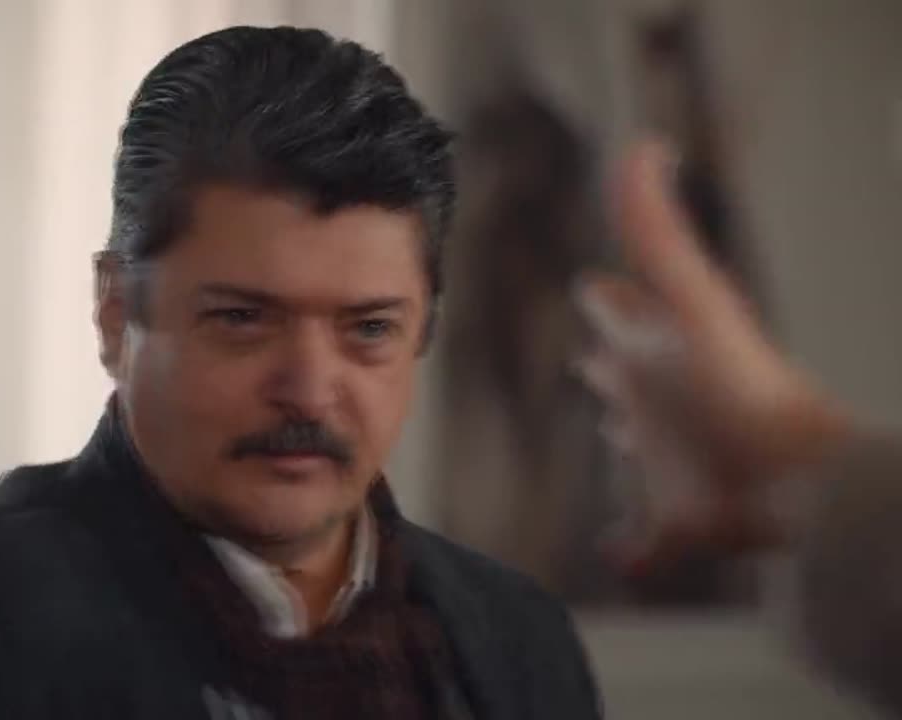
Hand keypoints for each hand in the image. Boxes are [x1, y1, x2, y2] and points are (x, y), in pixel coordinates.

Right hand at [574, 141, 848, 574]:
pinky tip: (616, 556)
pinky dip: (628, 547)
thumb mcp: (689, 297)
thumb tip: (645, 146)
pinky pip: (642, 539)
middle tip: (584, 355)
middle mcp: (661, 401)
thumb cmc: (735, 388)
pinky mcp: (672, 523)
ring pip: (640, 445)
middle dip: (607, 362)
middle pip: (628, 374)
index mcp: (654, 351)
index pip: (622, 312)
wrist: (790, 479)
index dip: (606, 299)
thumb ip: (658, 230)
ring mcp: (670, 462)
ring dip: (626, 436)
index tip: (590, 285)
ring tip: (612, 430)